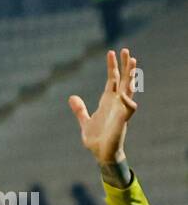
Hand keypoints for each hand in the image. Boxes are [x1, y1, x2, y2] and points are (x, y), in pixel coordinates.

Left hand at [69, 48, 137, 164]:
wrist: (101, 154)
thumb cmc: (96, 139)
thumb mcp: (85, 121)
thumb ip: (80, 109)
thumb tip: (72, 97)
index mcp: (108, 102)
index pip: (112, 80)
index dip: (112, 66)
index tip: (111, 52)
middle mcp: (117, 103)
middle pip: (123, 80)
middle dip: (125, 65)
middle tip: (126, 50)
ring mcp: (121, 110)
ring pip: (129, 89)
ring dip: (132, 76)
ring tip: (133, 62)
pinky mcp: (122, 121)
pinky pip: (129, 108)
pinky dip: (128, 100)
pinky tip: (124, 93)